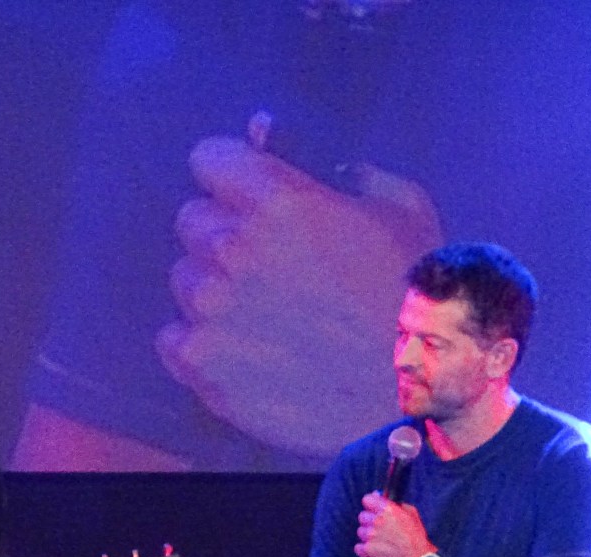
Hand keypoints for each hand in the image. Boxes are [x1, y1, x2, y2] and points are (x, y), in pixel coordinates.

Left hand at [161, 119, 441, 460]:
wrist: (418, 392)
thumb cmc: (417, 296)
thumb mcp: (396, 207)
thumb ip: (323, 163)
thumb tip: (265, 130)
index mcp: (276, 200)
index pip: (208, 159)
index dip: (233, 178)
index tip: (251, 201)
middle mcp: (231, 248)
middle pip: (192, 222)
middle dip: (224, 237)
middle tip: (270, 270)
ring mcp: (209, 310)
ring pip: (184, 281)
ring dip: (212, 292)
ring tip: (264, 318)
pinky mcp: (199, 364)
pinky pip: (172, 339)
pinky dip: (199, 345)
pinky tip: (244, 354)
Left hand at [355, 491, 432, 556]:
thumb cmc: (416, 537)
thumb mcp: (411, 514)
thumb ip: (395, 504)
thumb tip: (381, 497)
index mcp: (388, 510)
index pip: (367, 499)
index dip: (371, 504)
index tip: (374, 509)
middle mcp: (377, 521)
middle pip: (362, 516)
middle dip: (370, 521)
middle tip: (380, 528)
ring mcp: (370, 536)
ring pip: (360, 532)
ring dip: (368, 536)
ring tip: (382, 541)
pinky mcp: (367, 550)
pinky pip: (358, 547)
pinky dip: (365, 549)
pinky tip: (376, 550)